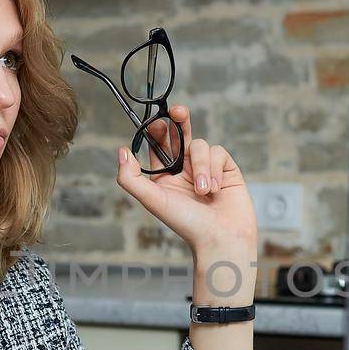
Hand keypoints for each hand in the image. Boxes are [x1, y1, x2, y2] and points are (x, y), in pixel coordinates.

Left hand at [116, 105, 256, 252]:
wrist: (221, 238)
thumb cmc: (187, 223)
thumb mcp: (153, 200)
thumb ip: (131, 178)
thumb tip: (121, 151)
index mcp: (165, 177)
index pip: (159, 146)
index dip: (157, 130)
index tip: (156, 121)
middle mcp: (185, 170)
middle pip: (180, 134)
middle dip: (179, 120)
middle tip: (177, 111)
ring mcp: (206, 169)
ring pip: (200, 146)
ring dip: (201, 167)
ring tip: (203, 192)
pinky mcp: (227, 169)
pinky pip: (219, 152)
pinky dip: (216, 170)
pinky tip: (216, 190)